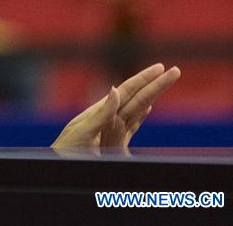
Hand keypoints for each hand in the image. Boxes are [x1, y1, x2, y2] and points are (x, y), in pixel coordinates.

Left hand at [52, 63, 180, 150]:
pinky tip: (147, 108)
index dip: (144, 79)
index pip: (128, 92)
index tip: (160, 67)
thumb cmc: (66, 152)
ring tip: (162, 82)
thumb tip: (115, 88)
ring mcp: (110, 130)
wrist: (57, 165)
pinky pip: (131, 126)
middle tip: (175, 70)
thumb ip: (102, 113)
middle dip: (156, 85)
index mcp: (101, 113)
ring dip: (151, 95)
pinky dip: (141, 116)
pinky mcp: (112, 144)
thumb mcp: (83, 131)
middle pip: (137, 98)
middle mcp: (108, 119)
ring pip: (137, 109)